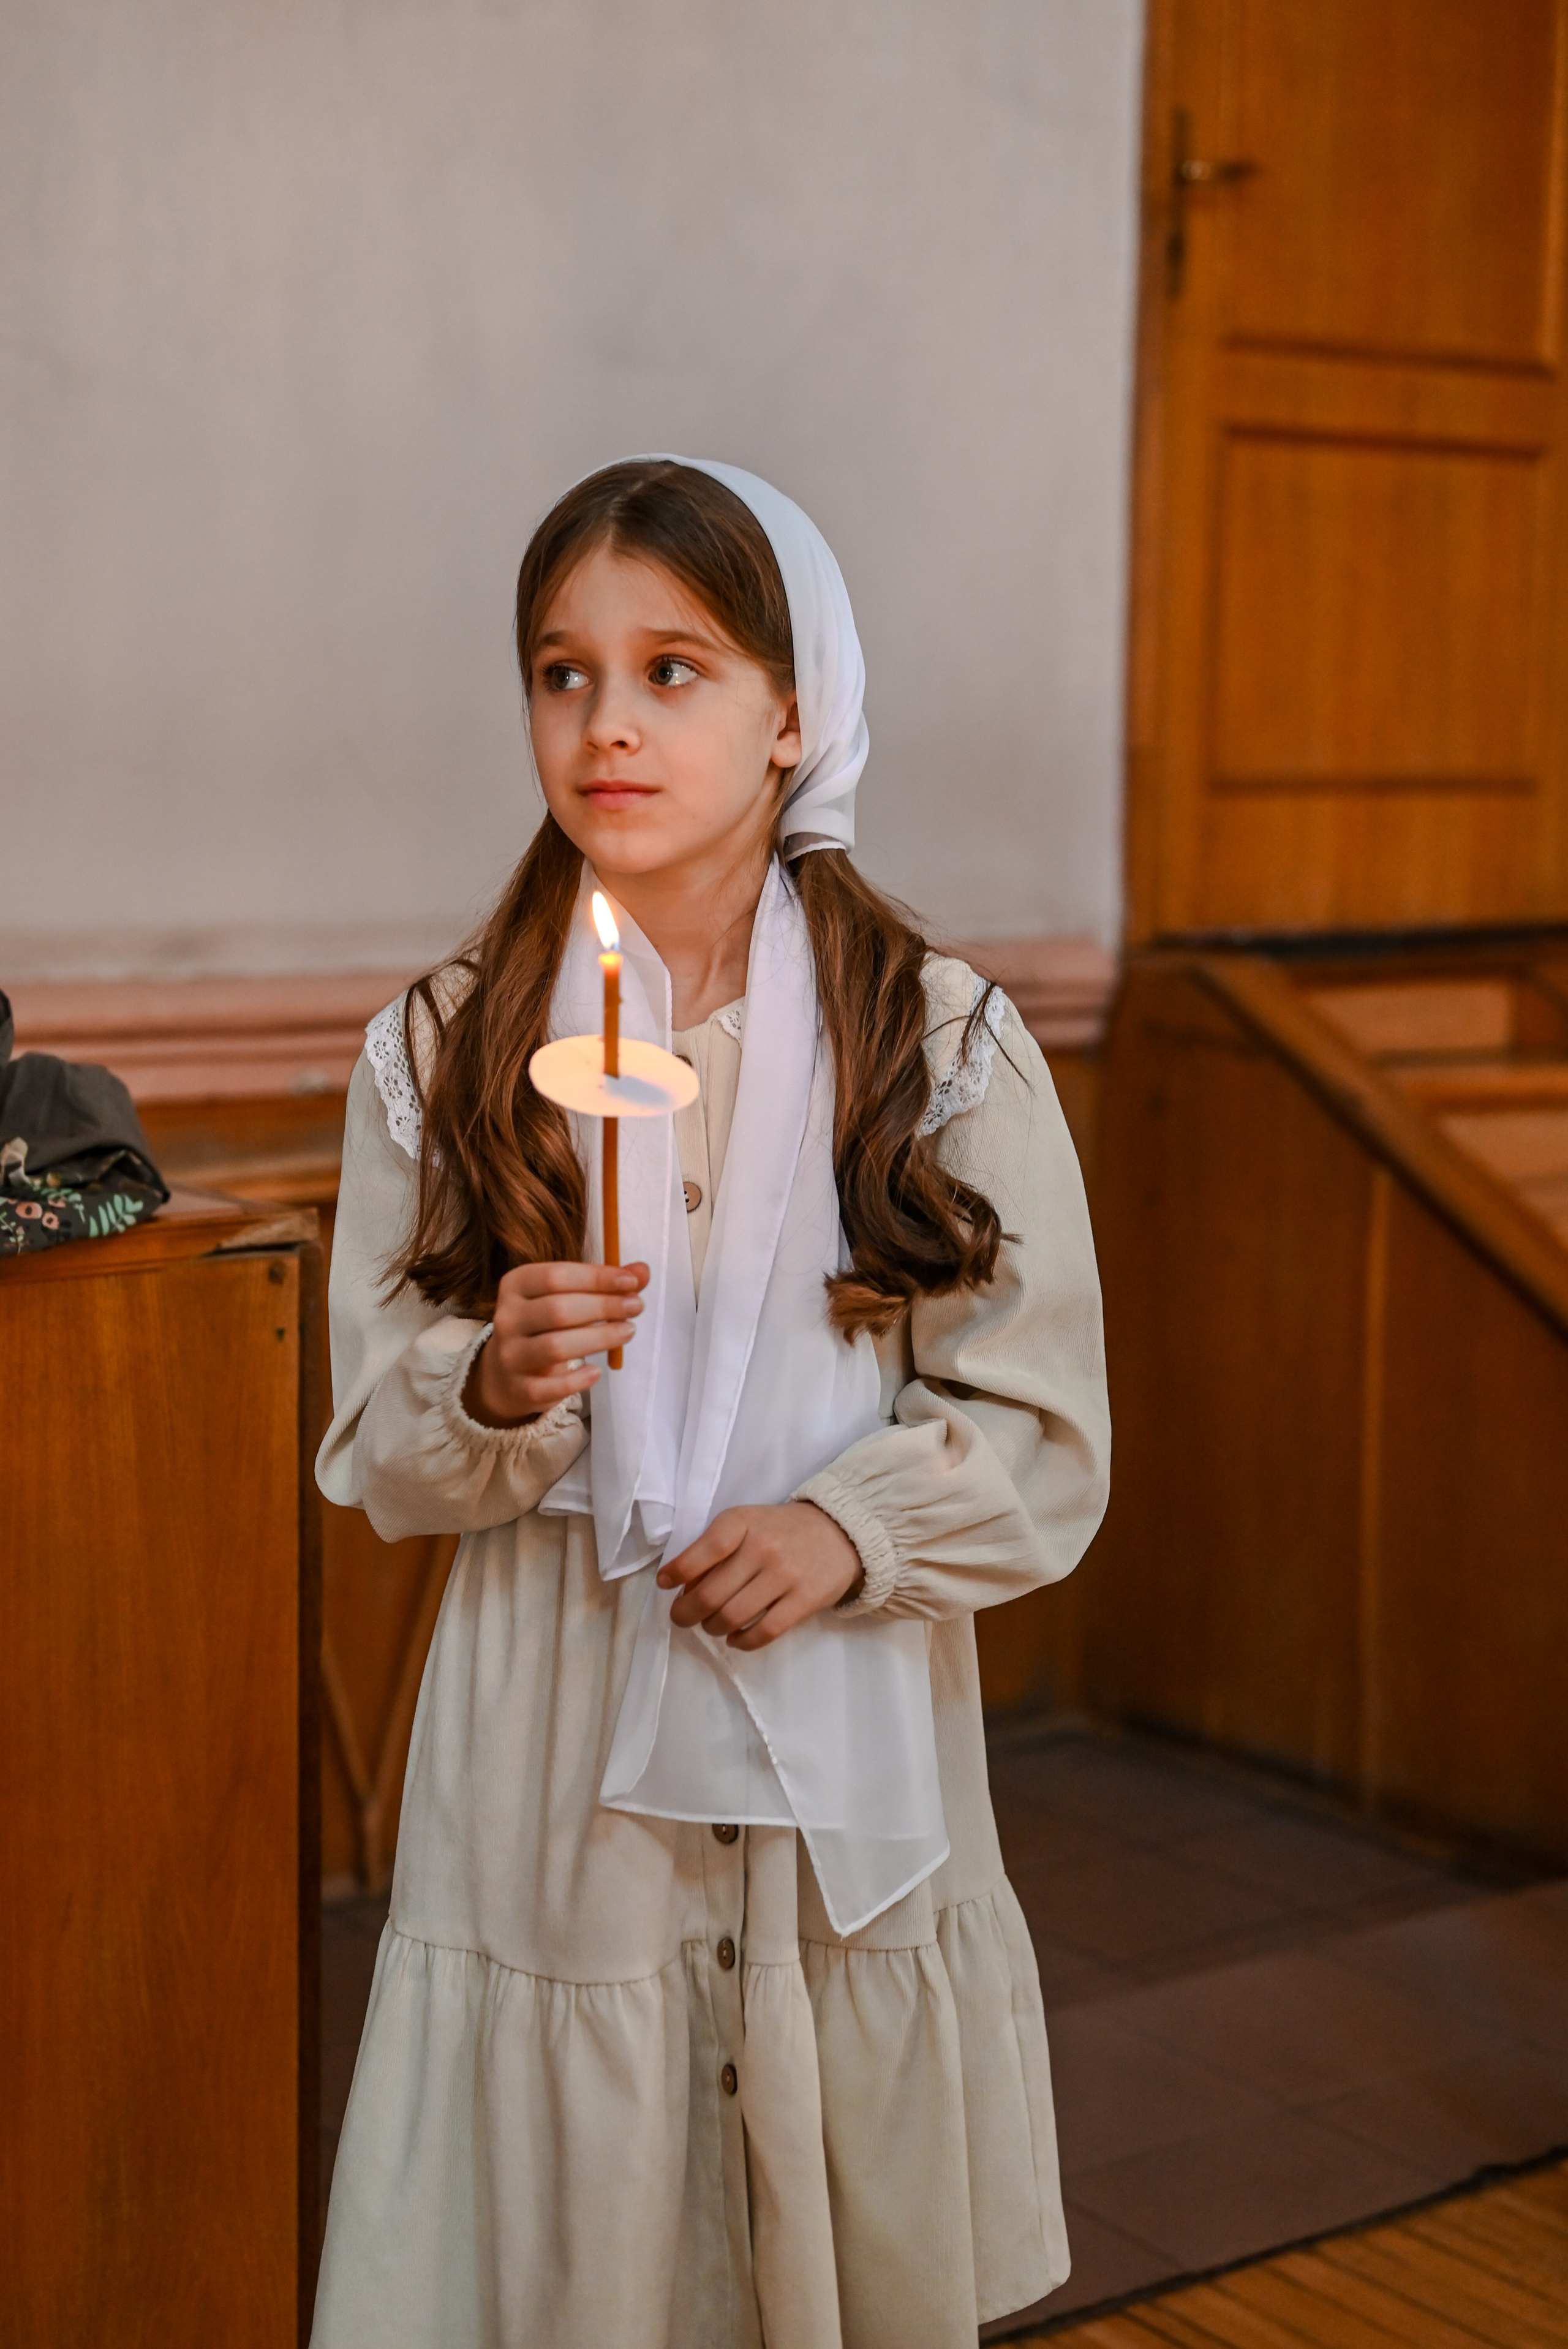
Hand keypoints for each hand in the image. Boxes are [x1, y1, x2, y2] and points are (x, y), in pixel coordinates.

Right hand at [464, 1260, 649, 1426]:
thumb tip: (641, 1271)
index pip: (556, 1276)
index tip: (631, 1282)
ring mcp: (510, 1355)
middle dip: (603, 1307)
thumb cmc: (545, 1325)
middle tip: (635, 1306)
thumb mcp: (566, 1296)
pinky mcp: (520, 1388)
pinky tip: (596, 1372)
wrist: (507, 1373)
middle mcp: (507, 1318)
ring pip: (556, 1347)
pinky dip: (576, 1380)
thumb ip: (603, 1283)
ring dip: (598, 1338)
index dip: (597, 1277)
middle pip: (558, 1309)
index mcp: (516, 1285)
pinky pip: (550, 1387)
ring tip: (627, 1331)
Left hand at [656, 1502, 863, 1649]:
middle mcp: (763, 1547)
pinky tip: (735, 1638)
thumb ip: (714, 1548)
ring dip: (712, 1628)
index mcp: (743, 1521)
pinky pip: (764, 1632)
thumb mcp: (746, 1523)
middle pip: (711, 1593)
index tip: (664, 1584)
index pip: (703, 1550)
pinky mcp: (805, 1600)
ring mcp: (786, 1575)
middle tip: (682, 1617)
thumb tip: (680, 1587)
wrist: (840, 1533)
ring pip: (733, 1616)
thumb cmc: (781, 1530)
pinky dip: (742, 1641)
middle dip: (687, 1612)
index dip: (678, 1571)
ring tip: (711, 1625)